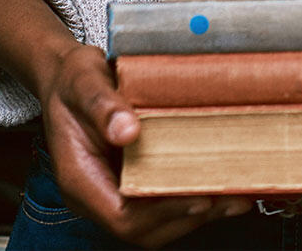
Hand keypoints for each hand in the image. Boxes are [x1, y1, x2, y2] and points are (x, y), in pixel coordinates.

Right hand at [38, 41, 252, 246]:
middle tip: (230, 197)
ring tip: (236, 194)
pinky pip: (161, 199)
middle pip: (145, 227)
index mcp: (79, 178)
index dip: (163, 213)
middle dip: (189, 216)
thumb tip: (128, 130)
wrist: (65, 75)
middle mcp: (96, 192)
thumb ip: (103, 106)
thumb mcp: (83, 82)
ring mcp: (114, 189)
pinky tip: (222, 183)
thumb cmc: (70, 81)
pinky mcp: (132, 179)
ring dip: (198, 211)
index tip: (199, 197)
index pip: (122, 217)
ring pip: (157, 220)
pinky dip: (193, 195)